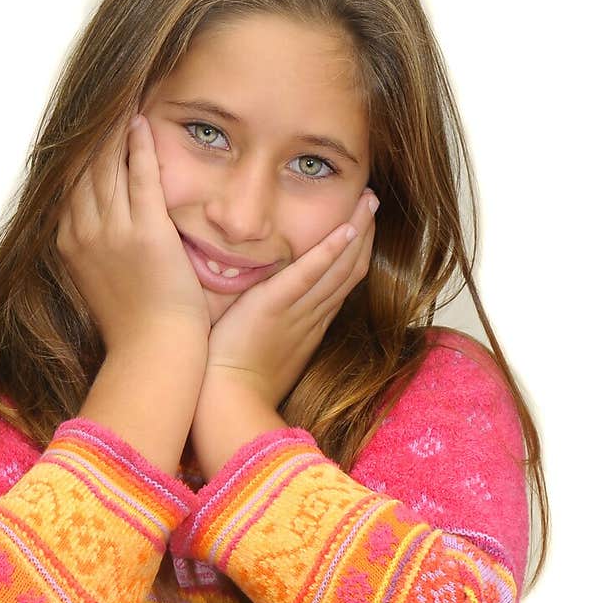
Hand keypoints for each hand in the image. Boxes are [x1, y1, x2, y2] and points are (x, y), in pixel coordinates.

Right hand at [56, 114, 210, 354]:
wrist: (152, 352)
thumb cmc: (134, 324)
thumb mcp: (97, 280)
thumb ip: (93, 247)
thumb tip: (98, 226)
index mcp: (69, 243)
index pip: (70, 181)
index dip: (77, 148)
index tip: (86, 120)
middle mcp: (84, 232)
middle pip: (84, 166)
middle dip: (92, 128)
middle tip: (104, 93)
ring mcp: (113, 232)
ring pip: (108, 166)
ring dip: (113, 127)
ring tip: (122, 93)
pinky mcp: (146, 233)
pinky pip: (141, 178)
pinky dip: (140, 147)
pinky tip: (142, 122)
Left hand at [202, 191, 377, 407]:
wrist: (229, 403)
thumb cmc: (237, 383)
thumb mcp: (266, 352)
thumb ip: (274, 328)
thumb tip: (269, 315)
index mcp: (310, 326)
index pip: (340, 283)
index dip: (353, 253)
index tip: (360, 226)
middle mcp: (312, 317)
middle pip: (349, 270)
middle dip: (364, 233)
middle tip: (372, 201)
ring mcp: (298, 312)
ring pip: (339, 267)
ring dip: (357, 231)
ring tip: (368, 199)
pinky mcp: (275, 307)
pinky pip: (309, 275)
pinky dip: (330, 250)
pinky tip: (346, 227)